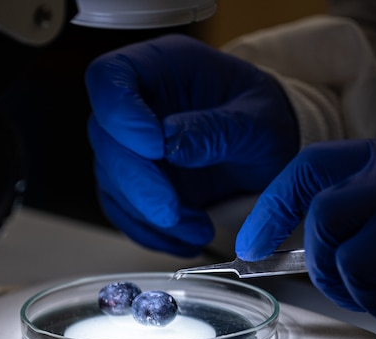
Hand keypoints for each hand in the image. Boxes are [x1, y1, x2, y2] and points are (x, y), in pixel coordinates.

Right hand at [86, 34, 298, 256]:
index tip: (154, 147)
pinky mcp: (133, 182)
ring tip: (199, 228)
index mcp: (162, 64)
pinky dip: (152, 231)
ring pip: (112, 180)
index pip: (110, 77)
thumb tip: (170, 143)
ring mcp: (130, 144)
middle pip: (105, 137)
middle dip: (137, 182)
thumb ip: (217, 129)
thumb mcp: (259, 120)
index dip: (121, 113)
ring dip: (150, 214)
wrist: (270, 150)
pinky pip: (124, 210)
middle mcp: (137, 102)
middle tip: (171, 211)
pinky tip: (186, 236)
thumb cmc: (266, 120)